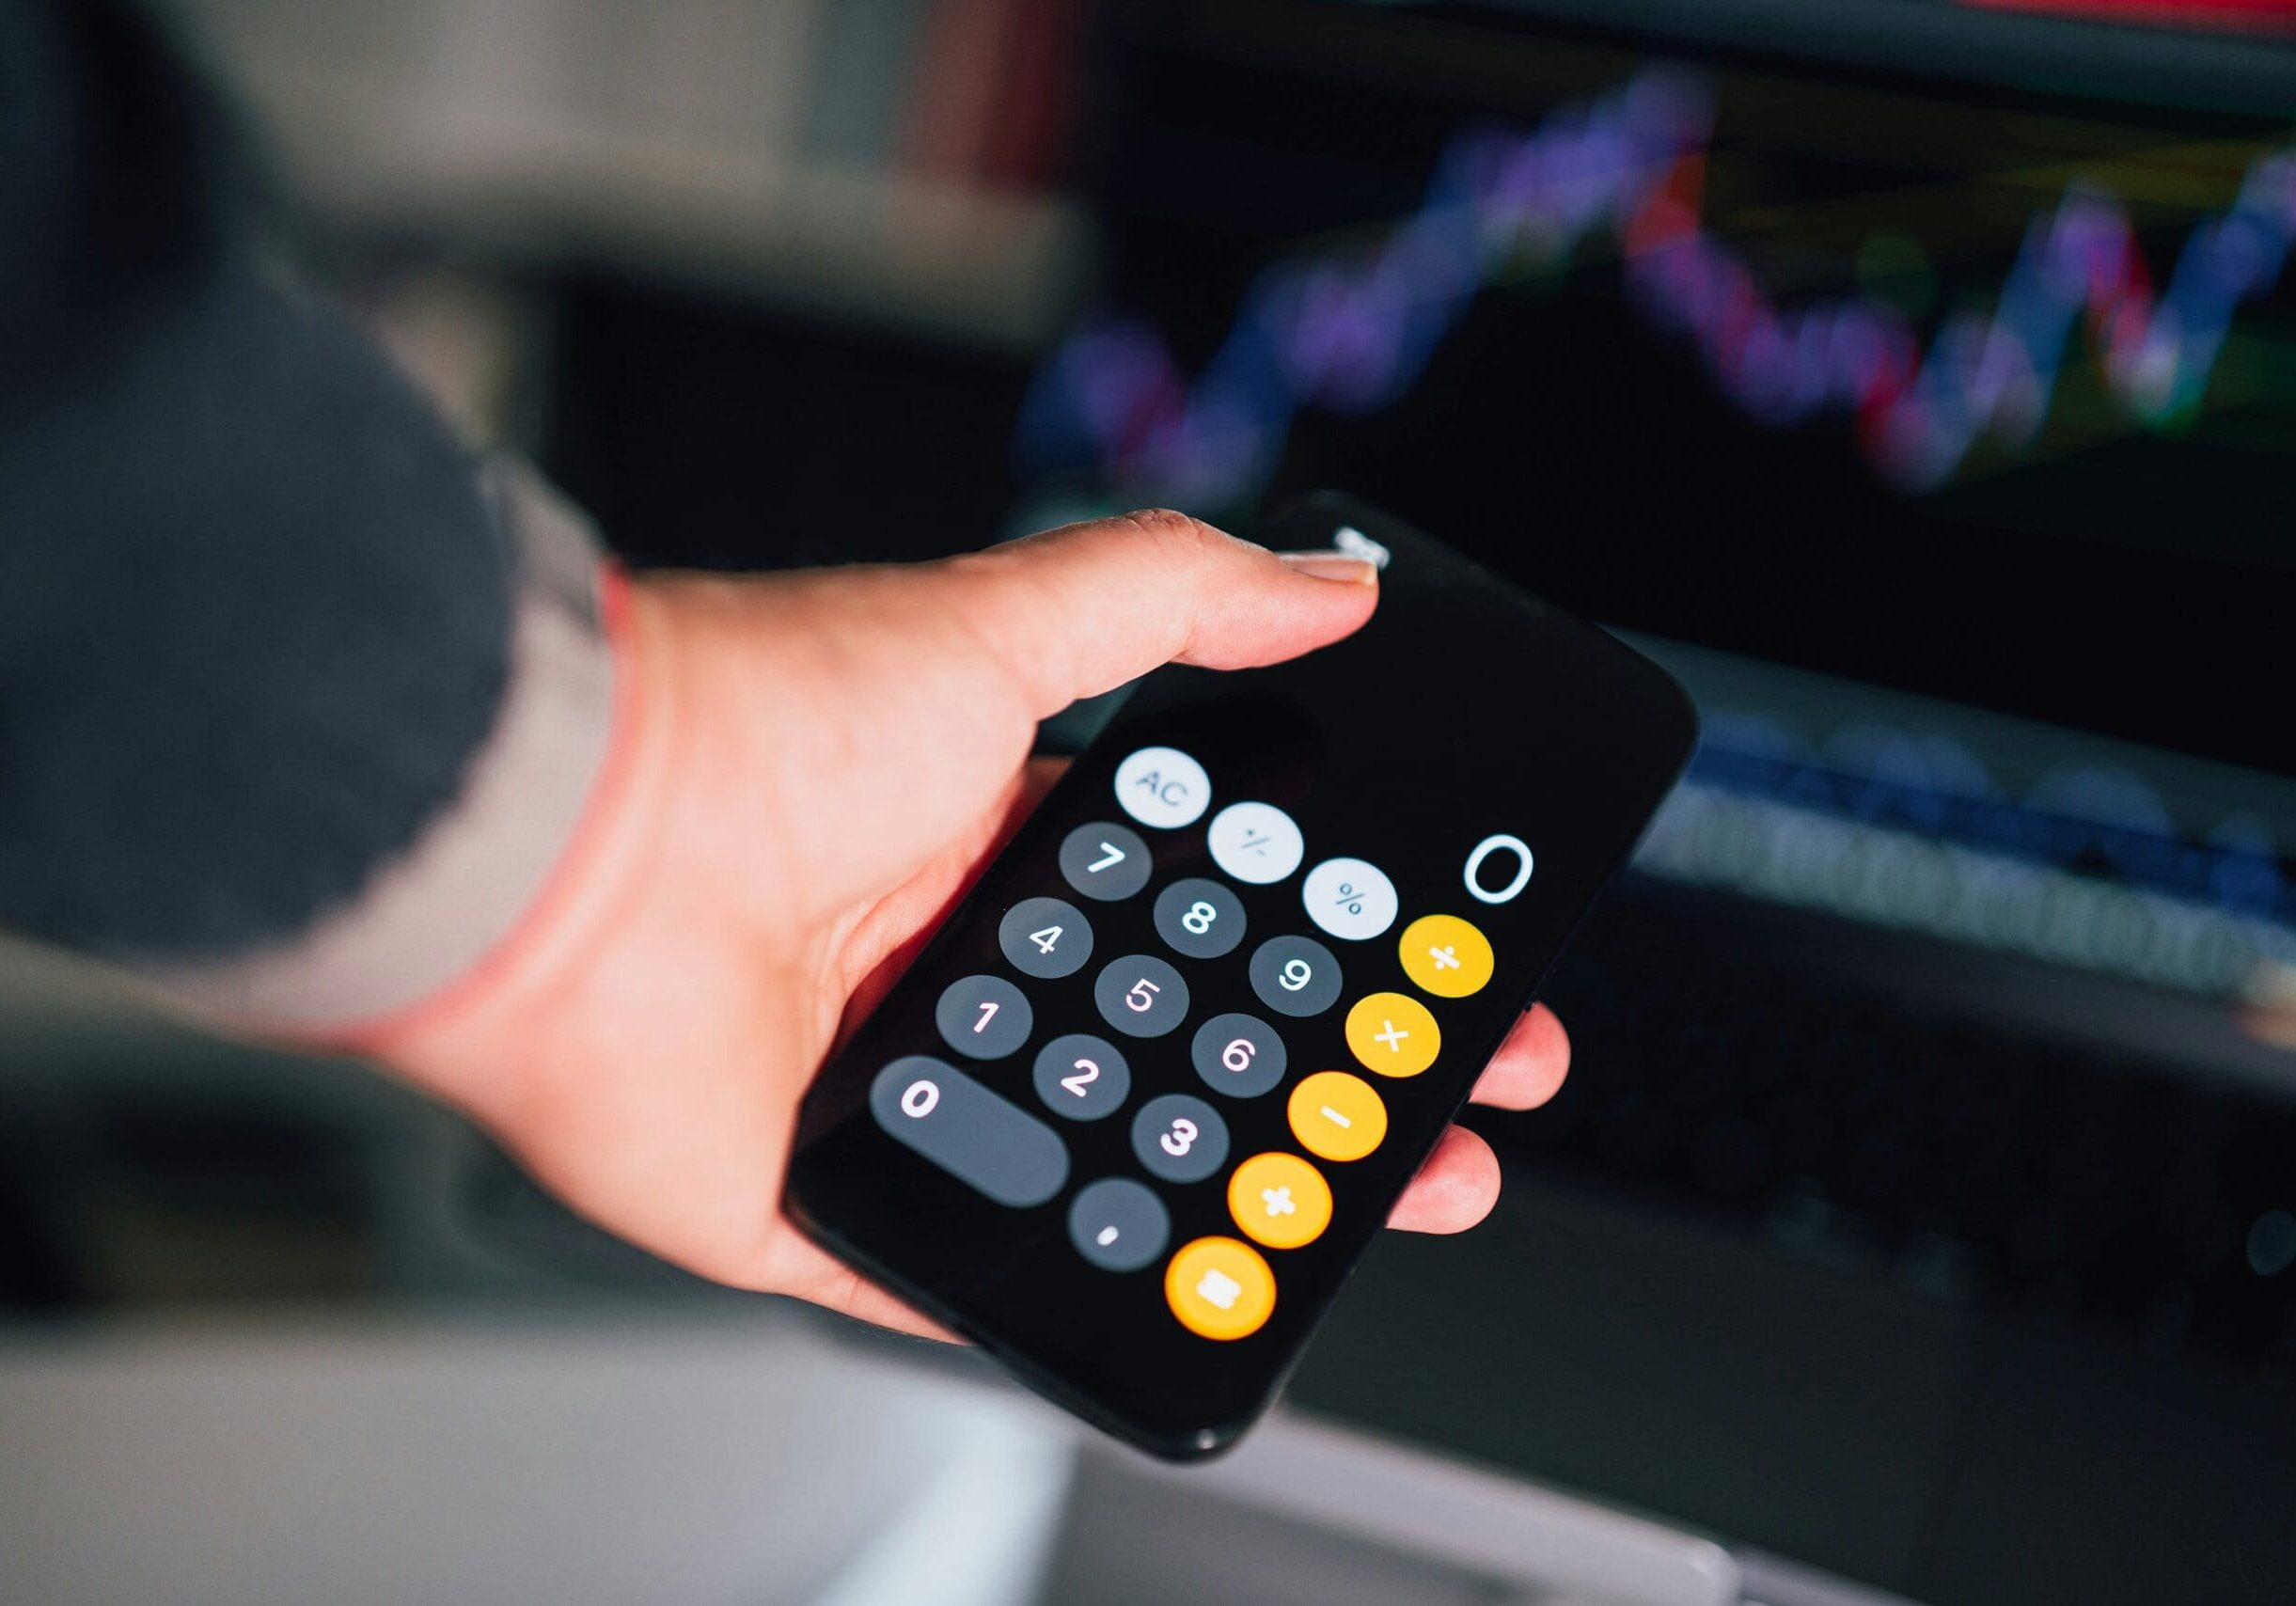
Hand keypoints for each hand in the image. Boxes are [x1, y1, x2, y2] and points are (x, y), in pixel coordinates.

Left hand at [380, 511, 1570, 1334]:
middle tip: (1438, 1114)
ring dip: (1222, 1196)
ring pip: (1097, 1164)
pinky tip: (1168, 1300)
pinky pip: (962, 1274)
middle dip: (1313, 1086)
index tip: (1428, 973)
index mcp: (1001, 846)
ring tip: (1344, 1213)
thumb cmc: (755, 720)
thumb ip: (1168, 598)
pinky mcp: (828, 1198)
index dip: (1320, 949)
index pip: (1202, 912)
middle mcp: (955, 966)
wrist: (569, 850)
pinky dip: (1056, 1297)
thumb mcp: (993, 626)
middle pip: (1174, 1047)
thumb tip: (1326, 582)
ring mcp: (898, 1086)